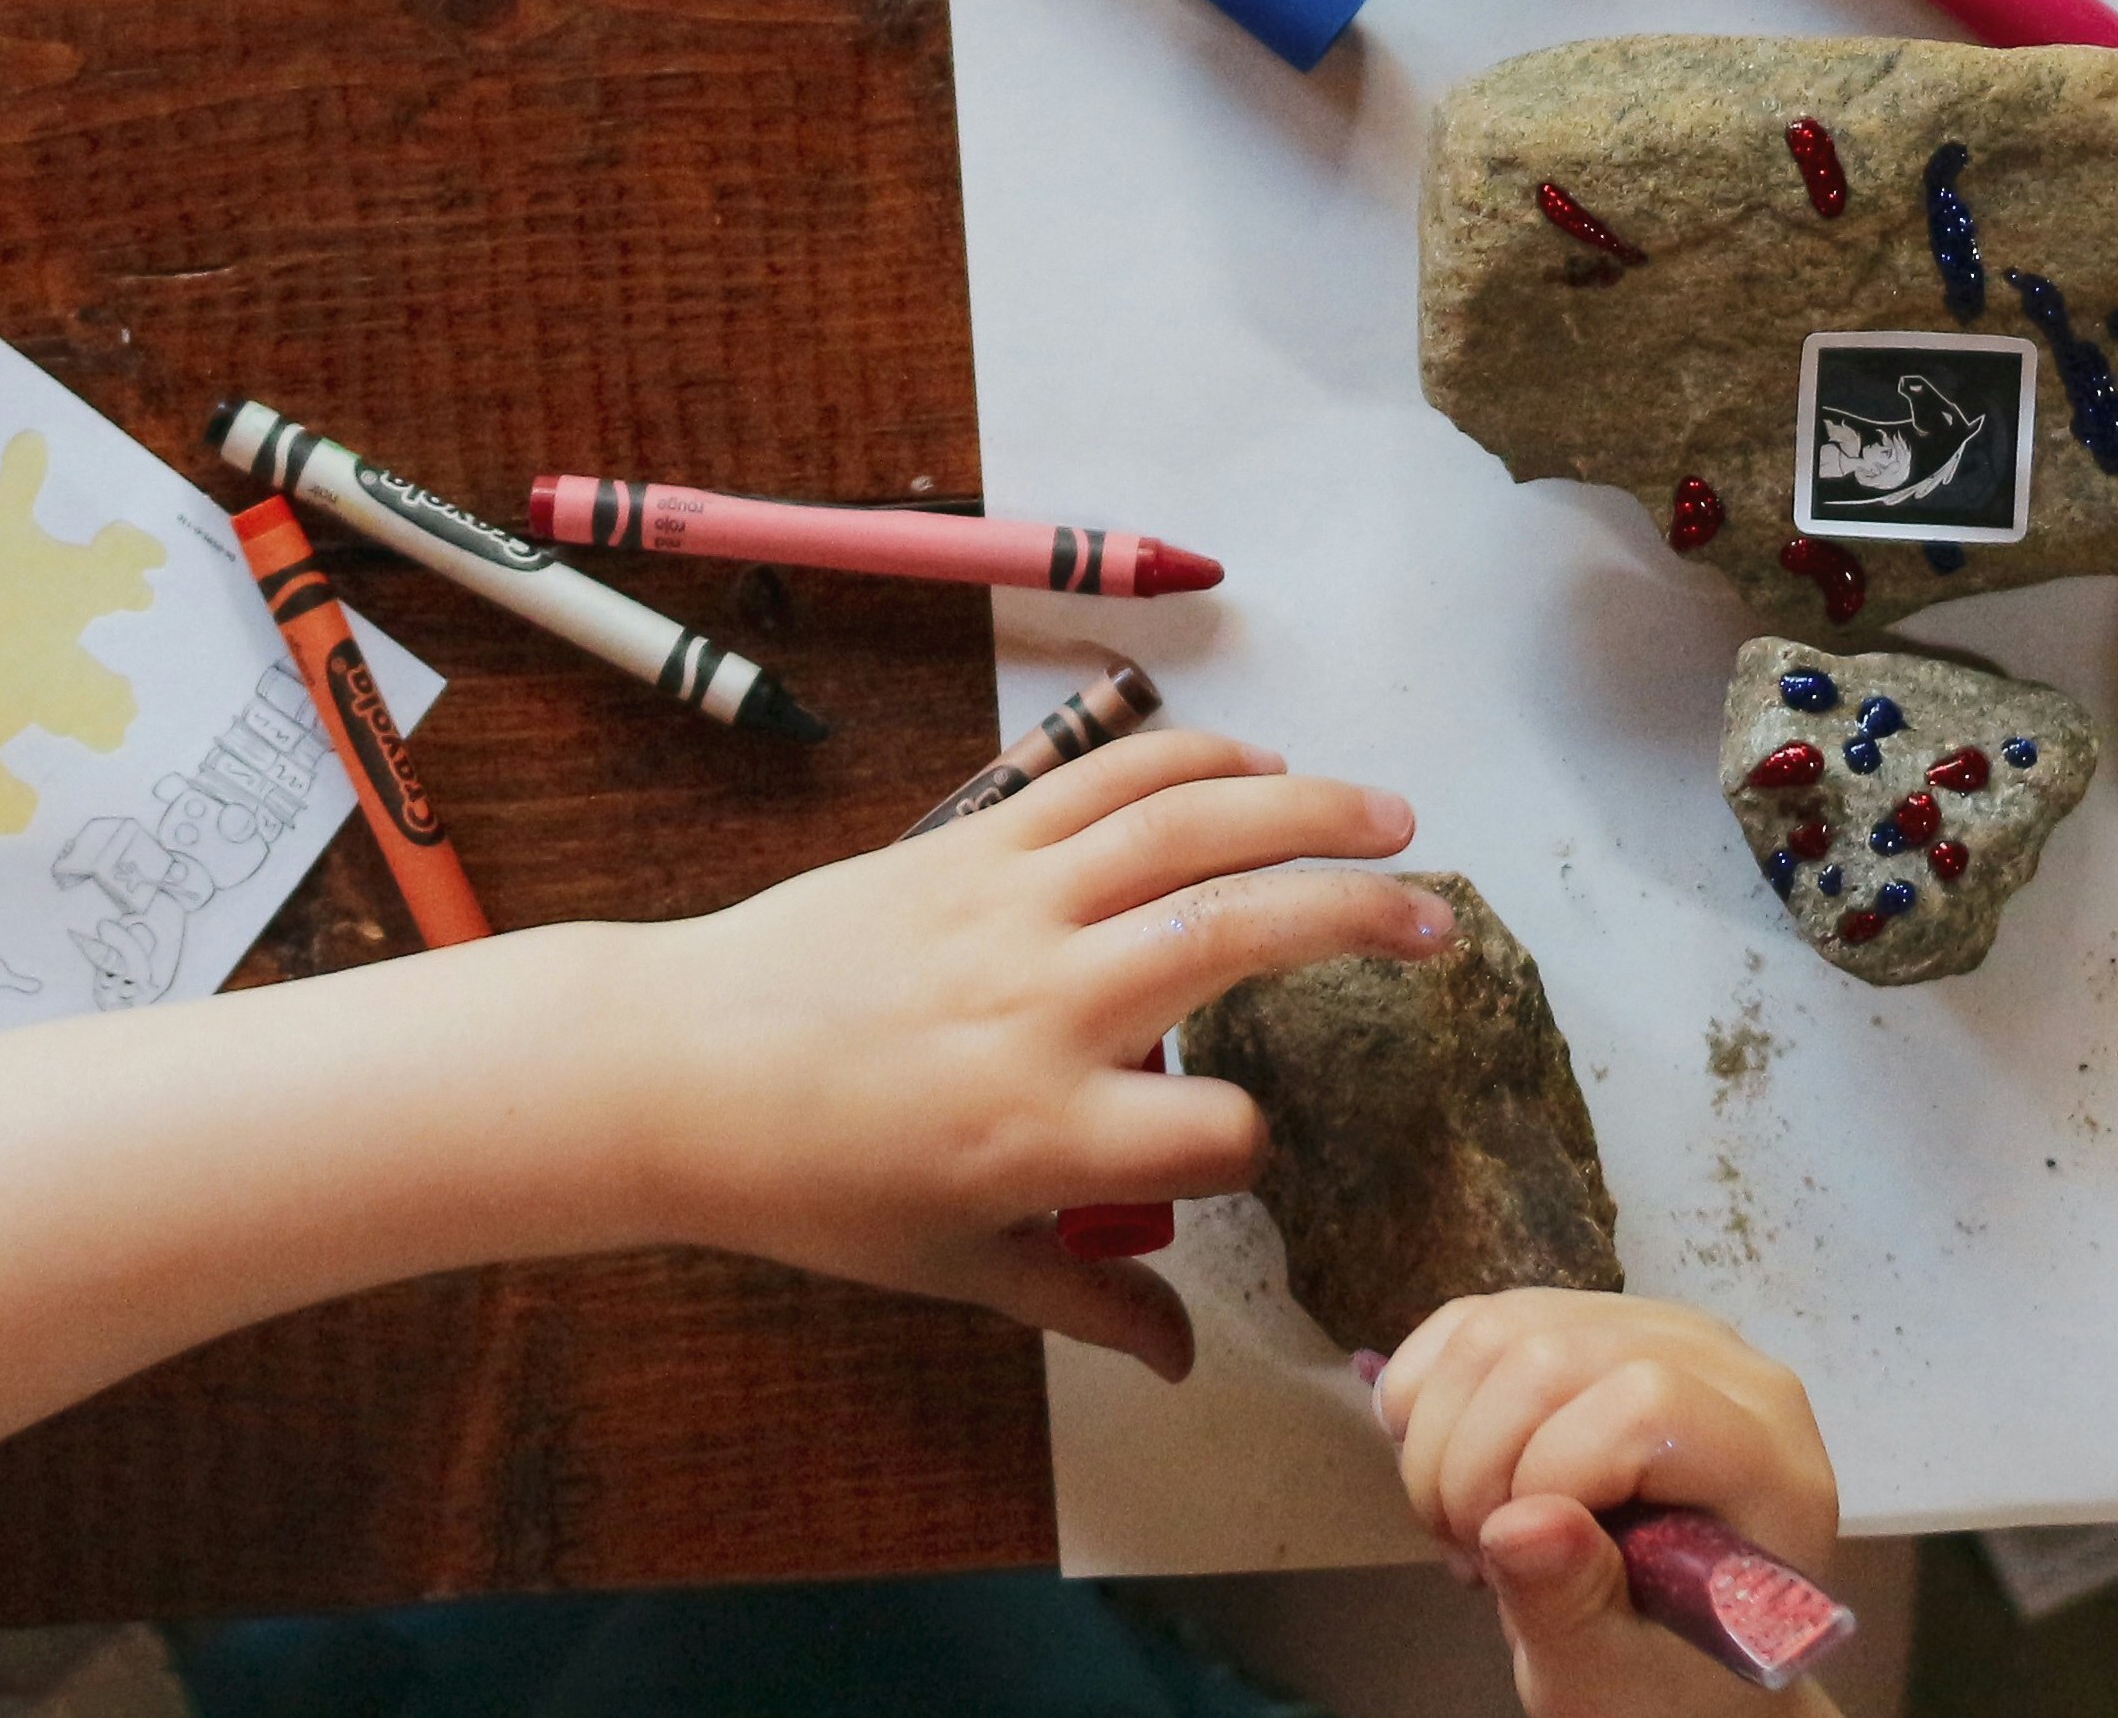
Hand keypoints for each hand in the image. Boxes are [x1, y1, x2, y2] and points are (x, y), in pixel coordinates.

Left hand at [638, 729, 1449, 1379]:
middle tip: (1440, 925)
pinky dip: (1193, 758)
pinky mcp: (972, 844)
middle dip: (1359, 920)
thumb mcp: (956, 1266)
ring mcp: (1009, 908)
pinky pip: (1103, 780)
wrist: (677, 1069)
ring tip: (1396, 816)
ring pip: (1187, 827)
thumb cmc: (814, 1184)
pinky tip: (1264, 764)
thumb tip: (1187, 1359)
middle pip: (1239, 935)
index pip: (1218, 1135)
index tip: (1243, 1150)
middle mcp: (1042, 1007)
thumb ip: (1087, 1303)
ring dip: (1307, 808)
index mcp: (1044, 1133)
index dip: (1254, 1147)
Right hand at [1373, 1291, 1845, 1717]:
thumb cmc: (1665, 1677)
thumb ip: (1573, 1604)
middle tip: (1472, 1554)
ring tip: (1465, 1524)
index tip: (1512, 1560)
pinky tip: (1446, 1468)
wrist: (1670, 1654)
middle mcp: (1728, 1368)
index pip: (1645, 1404)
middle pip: (1553, 1355)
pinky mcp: (1591, 1320)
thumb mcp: (1615, 1676)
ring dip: (1441, 1436)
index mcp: (1768, 1462)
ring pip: (1499, 1328)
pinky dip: (1427, 1395)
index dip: (1549, 1472)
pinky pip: (1475, 1319)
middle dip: (1472, 1464)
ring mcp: (1658, 1330)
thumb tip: (1519, 1524)